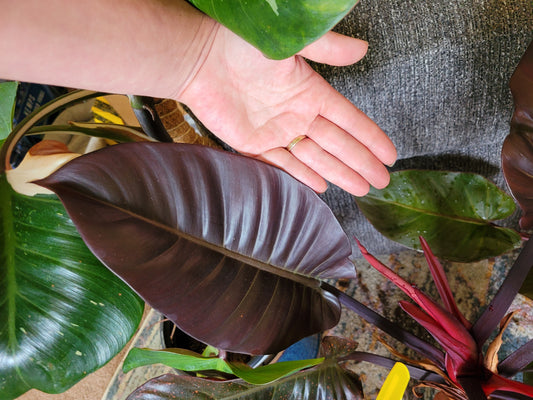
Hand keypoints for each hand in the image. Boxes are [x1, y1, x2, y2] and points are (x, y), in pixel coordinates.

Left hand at [179, 25, 396, 195]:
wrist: (199, 60)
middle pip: (337, 144)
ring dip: (339, 173)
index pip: (349, 120)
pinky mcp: (253, 143)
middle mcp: (297, 114)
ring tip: (361, 189)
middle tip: (382, 182)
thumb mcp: (292, 45)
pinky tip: (321, 186)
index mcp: (310, 92)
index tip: (390, 155)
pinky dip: (302, 176)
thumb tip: (363, 50)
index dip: (371, 138)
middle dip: (361, 163)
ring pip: (315, 158)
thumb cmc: (242, 46)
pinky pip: (283, 164)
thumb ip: (327, 49)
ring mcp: (276, 131)